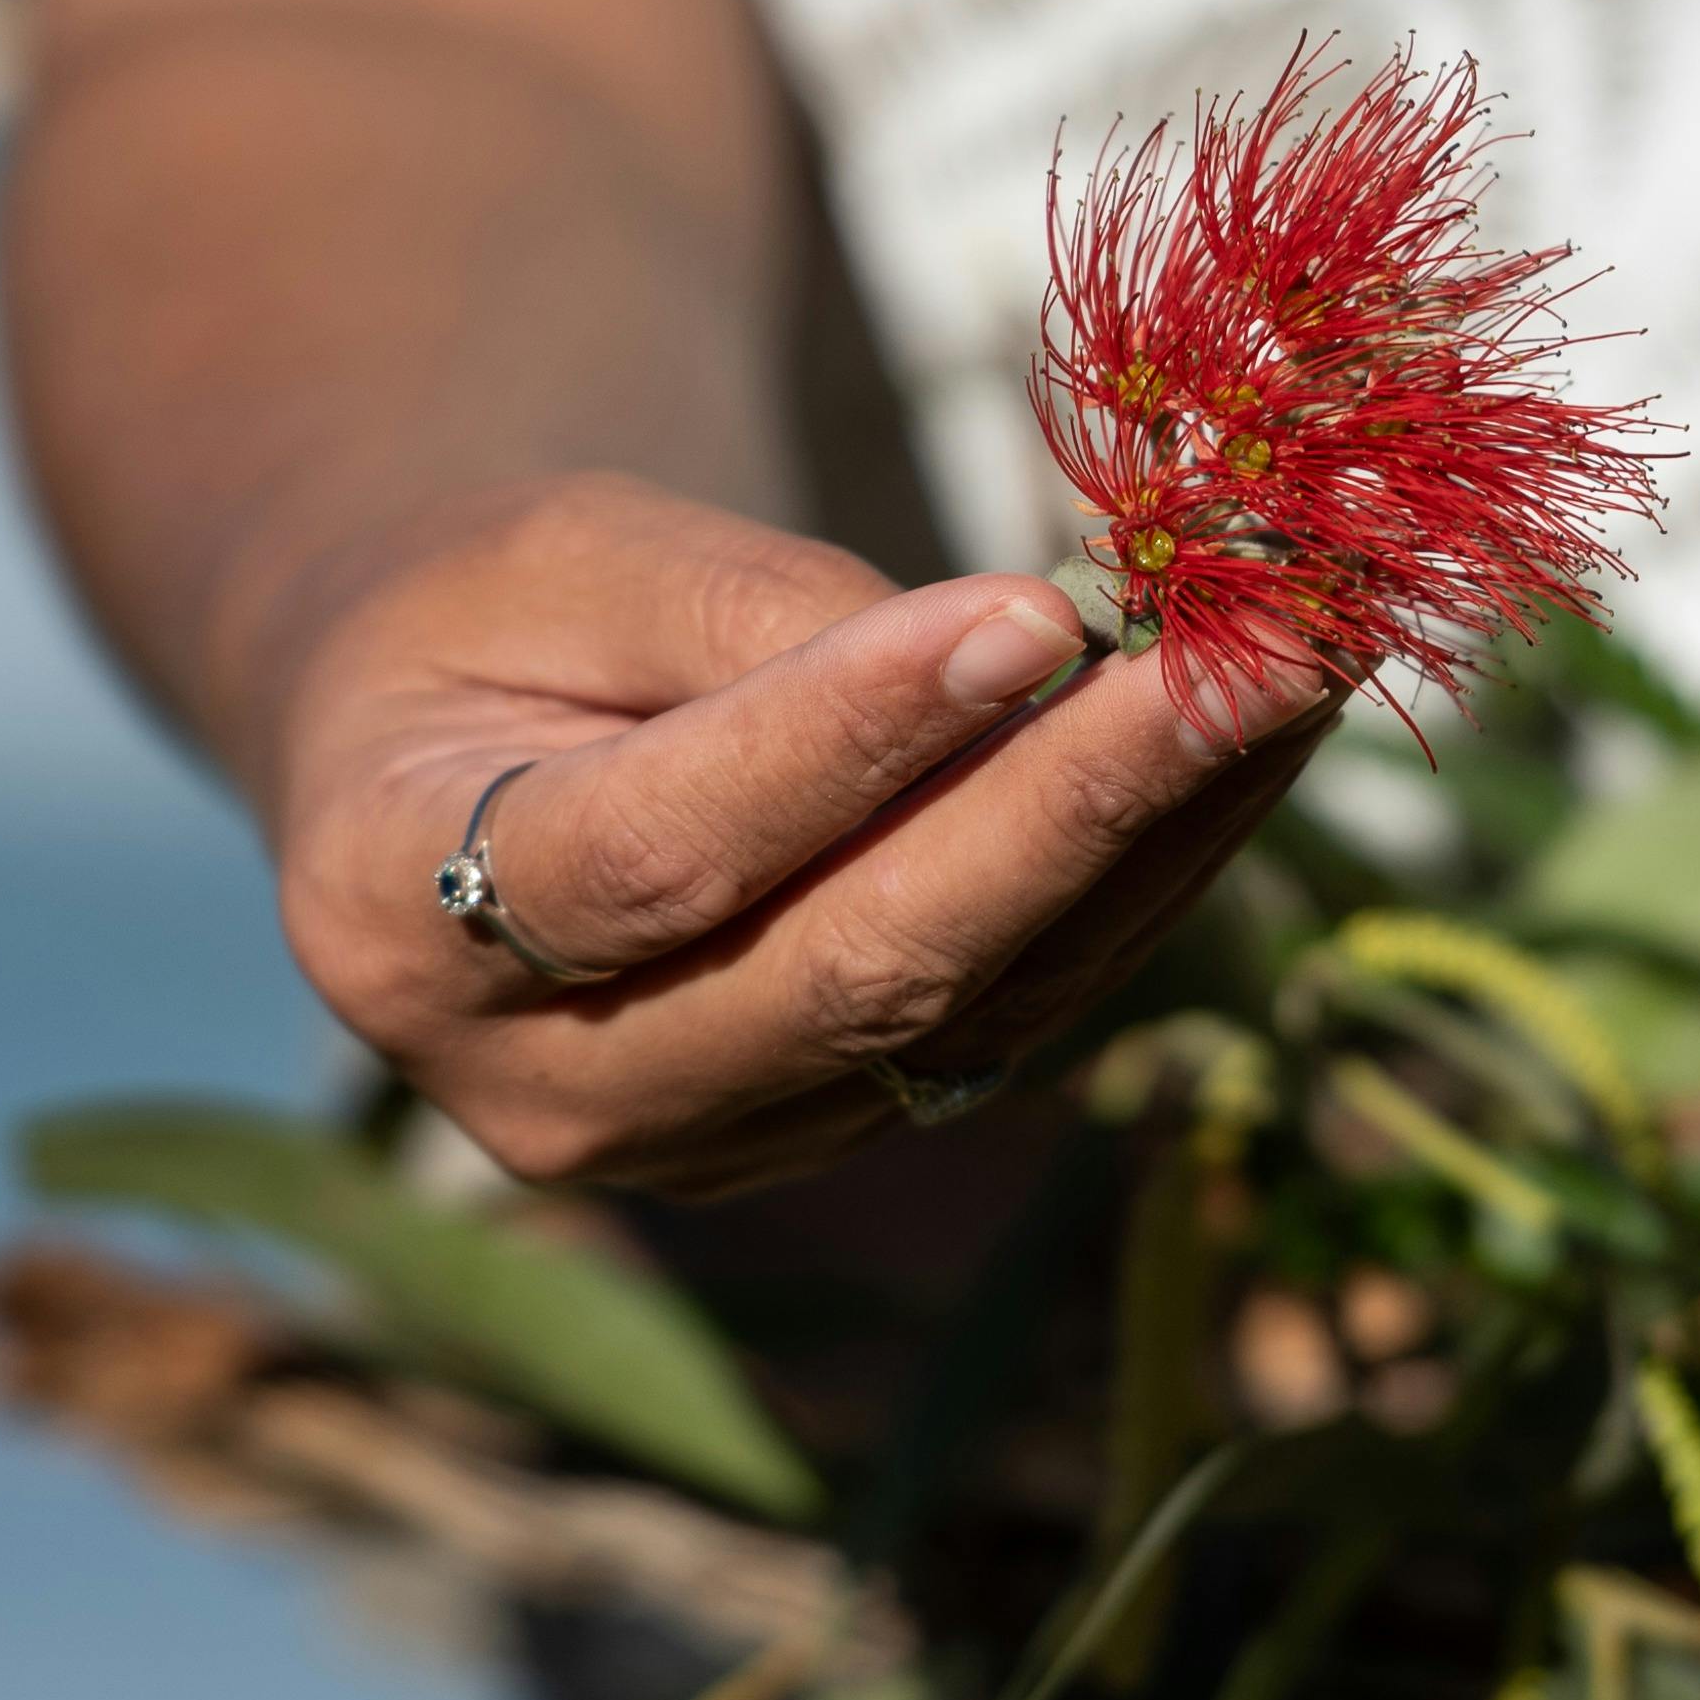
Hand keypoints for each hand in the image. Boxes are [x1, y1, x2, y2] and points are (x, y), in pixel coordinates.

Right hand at [258, 474, 1336, 1195]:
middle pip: (847, 972)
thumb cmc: (485, 620)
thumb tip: (1017, 656)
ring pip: (971, 1004)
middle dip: (1073, 806)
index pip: (652, 858)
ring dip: (1161, 833)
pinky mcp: (841, 1129)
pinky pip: (1024, 1008)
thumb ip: (744, 616)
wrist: (456, 754)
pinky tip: (1259, 736)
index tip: (1034, 612)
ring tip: (1302, 657)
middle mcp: (548, 1089)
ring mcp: (706, 1144)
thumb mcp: (549, 555)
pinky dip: (1157, 869)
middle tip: (1251, 651)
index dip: (845, 743)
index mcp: (397, 922)